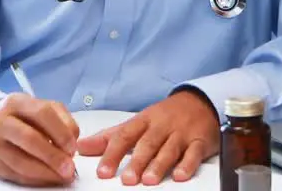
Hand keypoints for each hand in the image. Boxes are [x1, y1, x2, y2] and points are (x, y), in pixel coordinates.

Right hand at [0, 93, 80, 186]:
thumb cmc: (20, 118)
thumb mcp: (39, 108)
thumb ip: (60, 119)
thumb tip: (73, 139)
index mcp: (16, 102)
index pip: (42, 113)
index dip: (61, 132)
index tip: (73, 147)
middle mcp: (1, 121)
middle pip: (29, 138)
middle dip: (53, 156)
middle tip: (69, 167)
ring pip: (21, 162)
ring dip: (46, 172)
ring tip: (62, 176)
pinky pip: (16, 175)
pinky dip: (36, 179)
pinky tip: (48, 178)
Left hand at [76, 90, 218, 185]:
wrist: (199, 101)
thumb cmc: (164, 116)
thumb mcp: (137, 122)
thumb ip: (109, 137)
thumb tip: (82, 147)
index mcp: (144, 120)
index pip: (125, 136)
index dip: (113, 154)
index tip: (103, 171)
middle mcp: (161, 126)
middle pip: (147, 143)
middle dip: (137, 162)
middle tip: (127, 180)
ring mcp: (181, 133)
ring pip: (169, 149)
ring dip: (159, 165)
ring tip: (149, 180)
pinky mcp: (199, 141)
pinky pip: (194, 153)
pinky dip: (187, 164)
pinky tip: (180, 175)